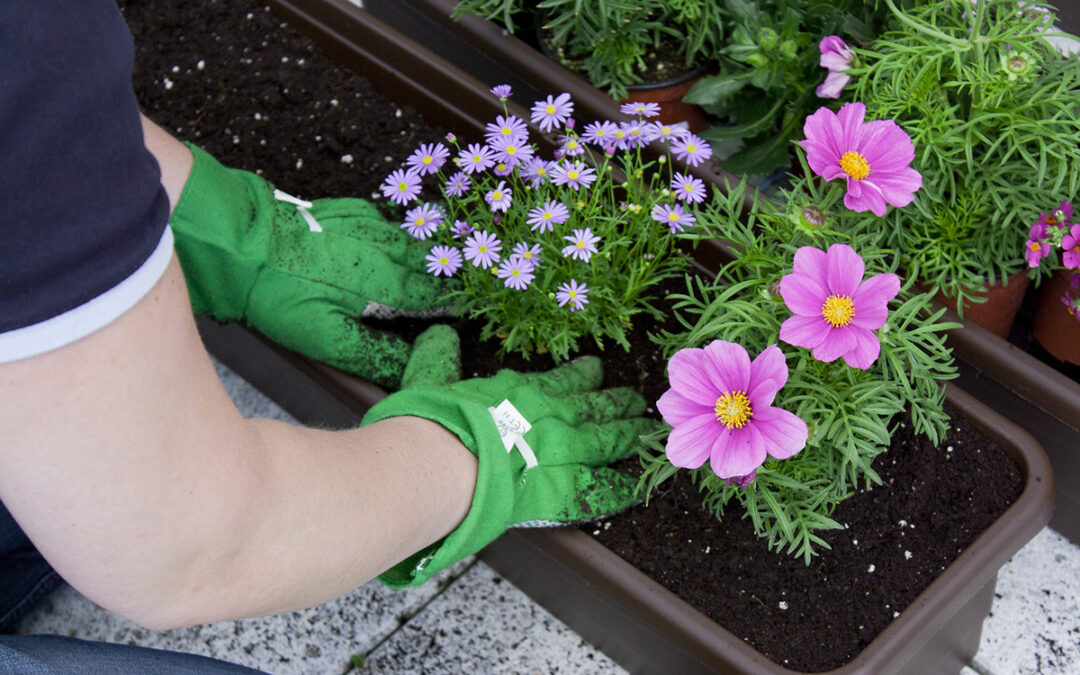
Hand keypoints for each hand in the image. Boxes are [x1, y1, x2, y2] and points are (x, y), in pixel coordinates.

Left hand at [169, 143, 454, 387]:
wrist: (237, 240)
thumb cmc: (280, 295)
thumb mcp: (325, 338)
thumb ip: (373, 352)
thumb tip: (411, 366)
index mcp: (385, 282)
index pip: (432, 297)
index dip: (447, 309)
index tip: (458, 316)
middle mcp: (384, 248)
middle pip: (426, 266)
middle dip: (438, 281)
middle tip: (445, 296)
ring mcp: (364, 224)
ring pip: (407, 241)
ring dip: (419, 257)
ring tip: (424, 271)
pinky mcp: (343, 210)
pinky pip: (381, 221)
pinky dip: (391, 235)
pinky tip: (386, 243)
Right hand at [362, 353, 663, 586]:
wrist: (442, 462)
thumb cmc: (434, 422)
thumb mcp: (430, 378)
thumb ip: (438, 356)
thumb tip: (437, 332)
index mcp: (524, 392)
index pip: (563, 379)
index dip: (583, 374)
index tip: (596, 370)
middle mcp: (552, 416)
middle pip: (595, 407)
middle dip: (617, 402)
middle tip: (637, 401)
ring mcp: (563, 452)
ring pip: (608, 440)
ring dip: (629, 435)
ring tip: (647, 431)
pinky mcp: (564, 490)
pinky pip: (601, 491)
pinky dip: (621, 490)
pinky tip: (637, 489)